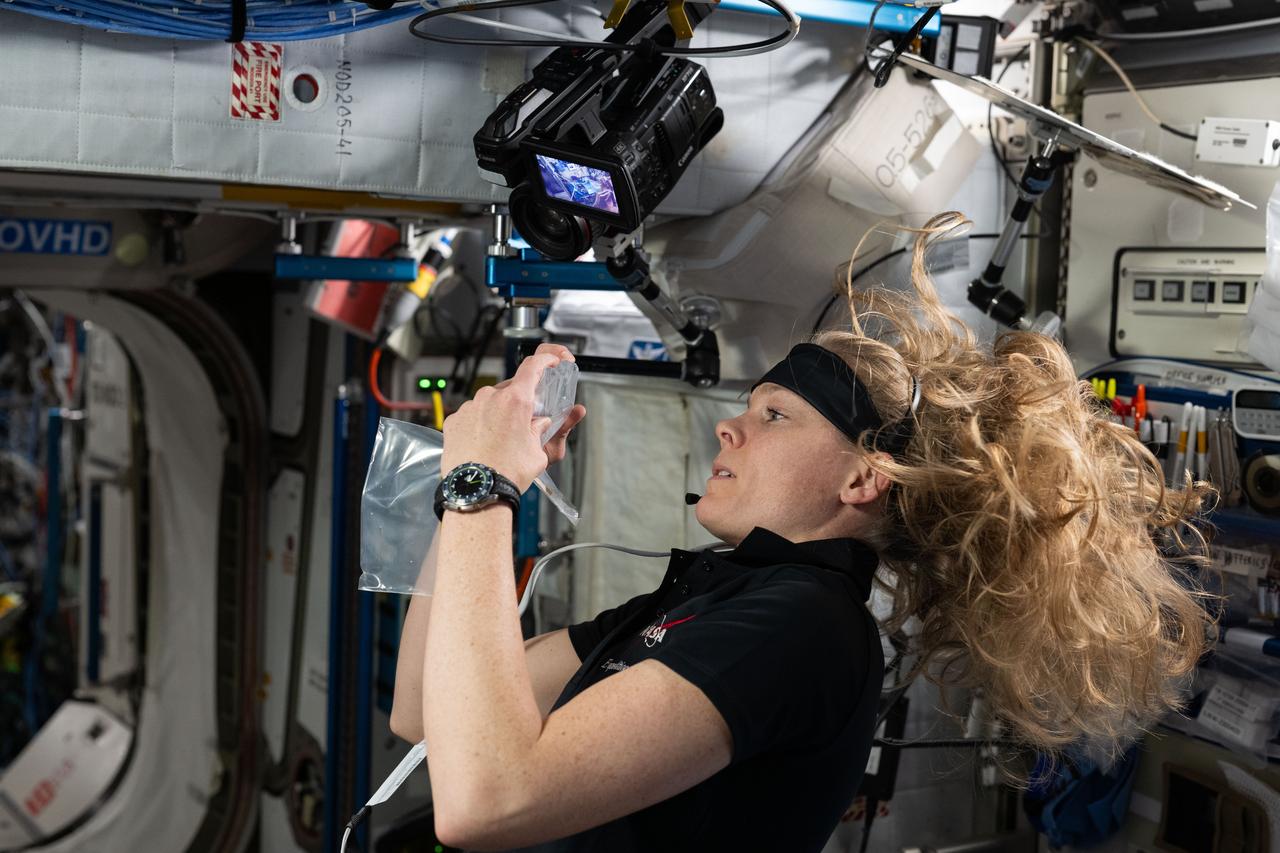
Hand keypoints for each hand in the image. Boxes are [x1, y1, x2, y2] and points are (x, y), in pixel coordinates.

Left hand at [440, 344, 586, 492]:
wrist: (477, 490)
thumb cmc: (507, 472)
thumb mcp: (538, 452)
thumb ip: (542, 430)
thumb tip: (542, 423)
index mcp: (515, 400)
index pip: (533, 367)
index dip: (545, 360)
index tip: (550, 361)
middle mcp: (490, 397)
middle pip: (510, 389)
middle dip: (519, 402)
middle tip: (524, 423)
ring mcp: (469, 408)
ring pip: (489, 402)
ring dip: (497, 414)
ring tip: (501, 440)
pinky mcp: (454, 420)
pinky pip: (471, 415)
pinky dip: (479, 424)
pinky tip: (484, 444)